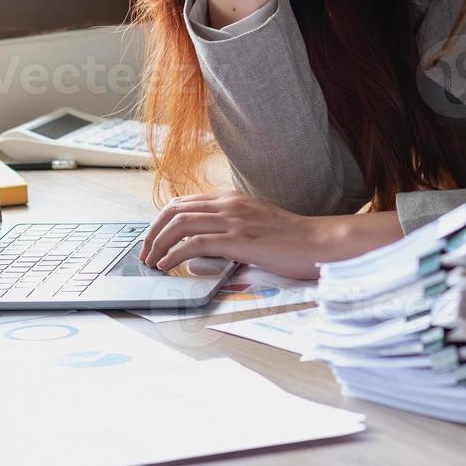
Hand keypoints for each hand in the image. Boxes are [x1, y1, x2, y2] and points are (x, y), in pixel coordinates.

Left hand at [139, 190, 405, 280]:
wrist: (320, 243)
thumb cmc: (292, 243)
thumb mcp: (255, 230)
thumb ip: (228, 236)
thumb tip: (197, 256)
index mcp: (231, 200)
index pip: (184, 203)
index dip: (161, 221)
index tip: (153, 240)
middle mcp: (228, 205)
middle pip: (174, 210)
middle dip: (152, 232)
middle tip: (145, 254)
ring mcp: (233, 220)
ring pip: (179, 224)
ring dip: (158, 244)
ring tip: (151, 262)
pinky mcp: (238, 239)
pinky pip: (193, 243)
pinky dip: (173, 254)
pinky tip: (167, 266)